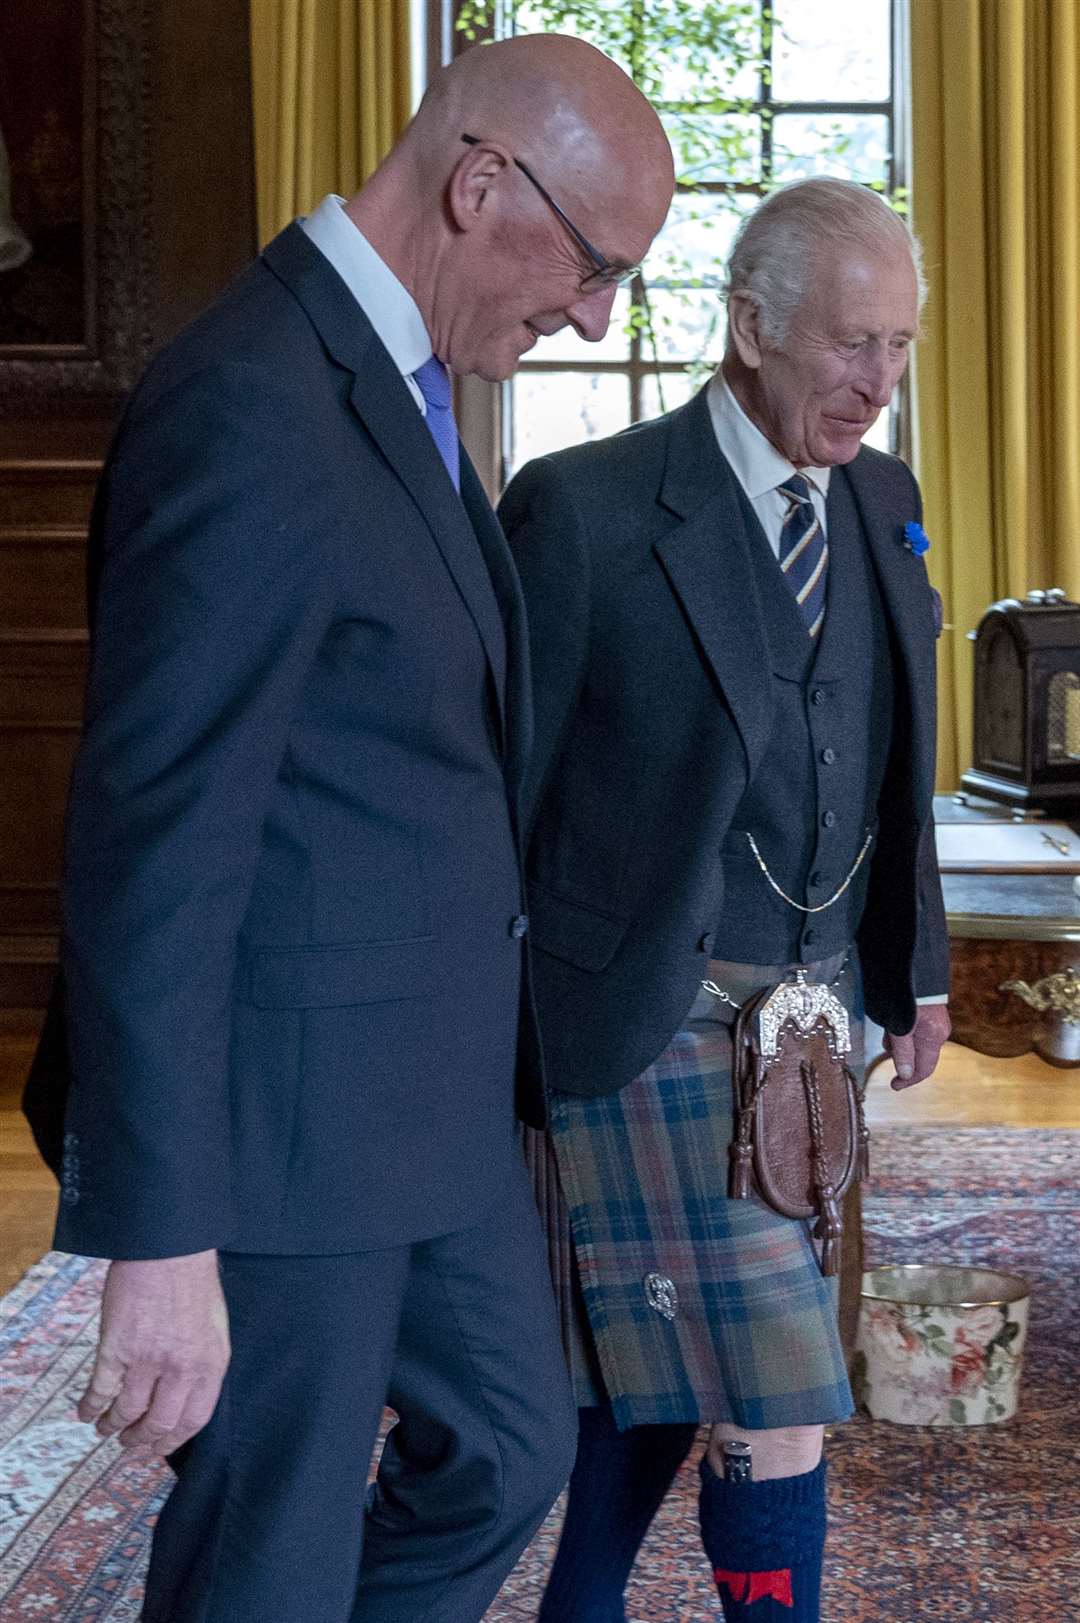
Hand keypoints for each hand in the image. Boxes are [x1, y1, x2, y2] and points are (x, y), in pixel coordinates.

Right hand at [78, 1250, 229, 1453]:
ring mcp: (147, 1360)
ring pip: (126, 1412)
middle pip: (158, 1424)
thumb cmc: (192, 1279)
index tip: (159, 1449)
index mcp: (211, 1363)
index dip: (173, 1440)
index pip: (194, 1420)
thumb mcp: (214, 1325)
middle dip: (141, 1441)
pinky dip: (91, 1407)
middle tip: (130, 1445)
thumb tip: (186, 1394)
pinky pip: (100, 1390)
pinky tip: (86, 1413)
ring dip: (114, 1427)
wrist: (168, 1247)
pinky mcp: (116, 1348)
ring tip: (107, 1430)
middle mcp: (181, 1368)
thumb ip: (202, 1361)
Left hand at [884, 1003, 950, 1089]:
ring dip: (899, 1043)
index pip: (924, 1069)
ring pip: (914, 1042)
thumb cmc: (904, 996)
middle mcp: (938, 1031)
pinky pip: (914, 1030)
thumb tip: (905, 1074)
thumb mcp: (899, 1028)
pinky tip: (891, 1023)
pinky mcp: (928, 1013)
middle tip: (886, 1046)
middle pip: (919, 1056)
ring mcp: (934, 1021)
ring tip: (887, 1030)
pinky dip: (901, 1032)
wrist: (908, 967)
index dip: (909, 1080)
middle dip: (901, 1056)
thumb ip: (902, 1051)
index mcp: (934, 1038)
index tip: (894, 1085)